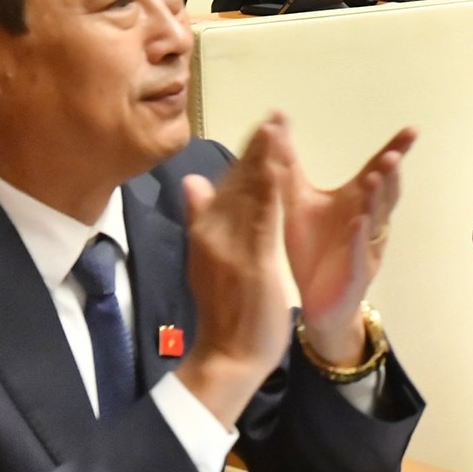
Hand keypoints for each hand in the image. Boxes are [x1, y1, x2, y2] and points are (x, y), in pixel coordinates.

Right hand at [177, 116, 295, 425]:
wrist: (226, 355)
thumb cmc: (225, 313)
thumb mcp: (205, 261)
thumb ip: (201, 220)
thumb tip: (191, 182)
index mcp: (206, 233)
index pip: (228, 185)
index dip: (247, 155)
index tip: (264, 127)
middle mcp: (214, 234)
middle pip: (238, 183)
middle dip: (259, 148)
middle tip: (277, 115)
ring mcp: (231, 247)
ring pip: (250, 194)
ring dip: (265, 159)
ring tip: (278, 127)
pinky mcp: (252, 262)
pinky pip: (263, 219)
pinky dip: (271, 191)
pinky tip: (281, 168)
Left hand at [277, 122, 416, 365]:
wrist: (316, 301)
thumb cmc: (312, 249)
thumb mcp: (296, 202)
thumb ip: (289, 167)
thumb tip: (275, 126)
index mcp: (356, 202)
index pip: (378, 172)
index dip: (396, 151)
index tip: (412, 130)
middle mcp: (368, 221)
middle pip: (384, 194)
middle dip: (388, 174)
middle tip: (392, 154)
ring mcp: (365, 247)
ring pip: (375, 220)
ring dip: (376, 200)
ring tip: (374, 179)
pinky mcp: (355, 273)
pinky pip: (359, 253)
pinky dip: (359, 238)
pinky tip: (358, 223)